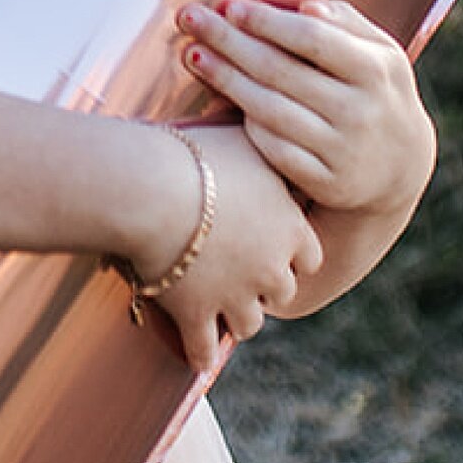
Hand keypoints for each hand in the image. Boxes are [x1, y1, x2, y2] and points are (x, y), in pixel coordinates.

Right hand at [135, 122, 320, 380]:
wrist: (152, 190)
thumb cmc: (197, 154)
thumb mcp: (242, 135)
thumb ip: (263, 137)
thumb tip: (268, 110)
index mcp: (289, 227)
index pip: (310, 255)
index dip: (292, 251)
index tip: (277, 245)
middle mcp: (271, 267)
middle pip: (282, 291)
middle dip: (266, 284)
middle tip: (246, 274)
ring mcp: (235, 297)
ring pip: (249, 322)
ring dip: (237, 316)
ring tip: (222, 307)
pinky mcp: (196, 316)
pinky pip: (204, 350)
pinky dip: (200, 351)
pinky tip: (197, 351)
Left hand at [177, 0, 436, 222]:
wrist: (402, 164)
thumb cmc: (373, 85)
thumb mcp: (370, 46)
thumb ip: (326, 12)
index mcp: (376, 68)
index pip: (314, 38)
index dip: (268, 21)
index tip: (230, 5)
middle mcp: (361, 110)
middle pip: (283, 71)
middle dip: (231, 42)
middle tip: (189, 18)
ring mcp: (343, 150)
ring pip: (272, 111)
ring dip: (226, 80)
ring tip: (192, 54)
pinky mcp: (326, 182)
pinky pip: (274, 149)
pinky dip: (247, 122)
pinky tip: (222, 100)